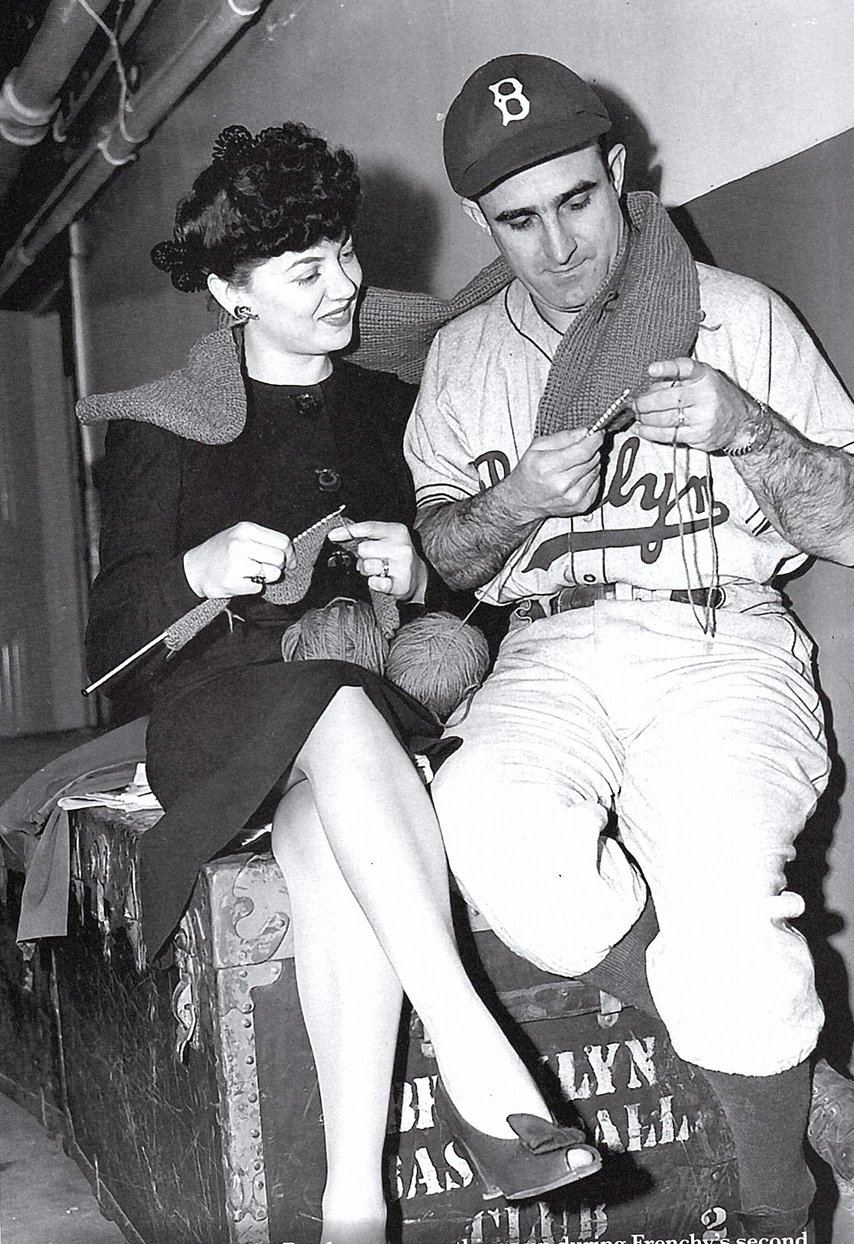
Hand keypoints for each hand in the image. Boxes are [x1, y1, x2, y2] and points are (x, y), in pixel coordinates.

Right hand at [183, 522, 295, 597]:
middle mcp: (241, 544)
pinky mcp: (232, 581)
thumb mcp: (241, 535)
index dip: (290, 554)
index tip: (290, 562)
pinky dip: (253, 587)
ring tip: (252, 575)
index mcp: (246, 529)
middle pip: (280, 558)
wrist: (195, 567)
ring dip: (267, 578)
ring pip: (273, 574)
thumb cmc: (222, 551)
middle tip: (267, 569)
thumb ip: (264, 541)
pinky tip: (241, 581)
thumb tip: (290, 555)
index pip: (282, 541)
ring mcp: (236, 563)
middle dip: (279, 567)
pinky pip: (259, 588)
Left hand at [328, 520, 427, 601]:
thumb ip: (365, 535)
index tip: (333, 536)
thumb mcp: (386, 538)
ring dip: (367, 570)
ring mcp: (402, 566)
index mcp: (397, 531)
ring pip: (367, 566)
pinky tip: (382, 579)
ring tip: (377, 570)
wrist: (418, 576)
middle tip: (371, 559)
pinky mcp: (400, 584)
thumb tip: (337, 534)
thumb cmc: (396, 555)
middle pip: (364, 548)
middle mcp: (401, 547)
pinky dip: (374, 583)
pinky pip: (374, 582)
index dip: (348, 531)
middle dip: (362, 556)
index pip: (368, 527)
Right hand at [504, 428, 605, 521]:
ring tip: (574, 465)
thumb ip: (563, 437)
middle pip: (593, 459)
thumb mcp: (537, 447)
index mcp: (547, 467)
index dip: (594, 439)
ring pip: (597, 470)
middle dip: (590, 450)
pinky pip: (597, 483)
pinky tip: (577, 477)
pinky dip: (590, 477)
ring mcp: (573, 497)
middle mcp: (562, 484)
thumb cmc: (529, 473)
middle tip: (580, 449)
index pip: (584, 450)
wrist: (524, 501)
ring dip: (590, 464)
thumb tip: (585, 432)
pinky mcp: (582, 505)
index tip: (597, 433)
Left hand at [632, 357, 756, 451]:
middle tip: (634, 404)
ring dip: (645, 418)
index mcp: (704, 375)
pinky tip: (641, 429)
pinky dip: (650, 433)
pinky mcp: (699, 435)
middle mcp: (705, 394)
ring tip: (637, 416)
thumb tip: (645, 389)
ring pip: (664, 419)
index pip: (685, 368)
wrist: (741, 421)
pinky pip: (668, 435)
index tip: (651, 369)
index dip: (667, 368)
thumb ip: (676, 380)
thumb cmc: (714, 396)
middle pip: (666, 398)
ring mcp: (703, 417)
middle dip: (644, 403)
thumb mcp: (701, 379)